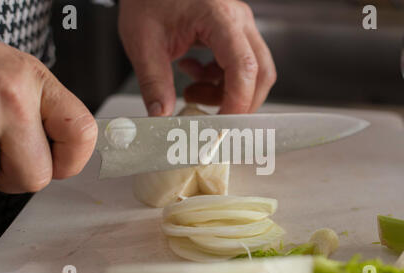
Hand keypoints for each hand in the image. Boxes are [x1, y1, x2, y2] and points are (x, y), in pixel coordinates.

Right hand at [0, 41, 97, 193]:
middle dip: (18, 174)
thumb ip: (47, 112)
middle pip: (36, 176)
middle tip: (3, 151)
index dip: (71, 160)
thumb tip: (68, 157)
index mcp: (33, 78)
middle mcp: (9, 96)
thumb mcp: (19, 76)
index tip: (58, 160)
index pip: (81, 135)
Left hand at [118, 0, 275, 114]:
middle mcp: (237, 21)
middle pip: (260, 72)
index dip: (237, 101)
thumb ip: (153, 82)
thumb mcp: (143, 43)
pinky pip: (241, 66)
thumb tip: (162, 115)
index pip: (243, 66)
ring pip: (253, 72)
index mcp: (218, 17)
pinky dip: (221, 82)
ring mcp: (239, 27)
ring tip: (192, 92)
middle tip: (213, 117)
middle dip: (241, 102)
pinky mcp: (234, 34)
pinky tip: (195, 75)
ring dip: (227, 93)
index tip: (221, 123)